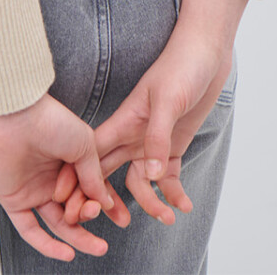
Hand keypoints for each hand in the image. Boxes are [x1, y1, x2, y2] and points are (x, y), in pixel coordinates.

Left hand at [0, 91, 116, 260]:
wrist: (16, 115)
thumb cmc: (50, 120)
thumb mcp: (85, 145)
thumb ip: (94, 176)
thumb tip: (105, 202)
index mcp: (68, 160)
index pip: (90, 189)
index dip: (107, 204)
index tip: (123, 218)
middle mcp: (51, 176)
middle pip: (74, 208)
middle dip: (91, 219)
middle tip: (101, 218)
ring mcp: (33, 189)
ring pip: (57, 222)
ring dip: (77, 238)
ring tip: (98, 247)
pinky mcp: (14, 200)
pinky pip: (30, 229)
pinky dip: (47, 244)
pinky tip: (67, 252)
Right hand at [51, 0, 246, 229]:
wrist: (206, 51)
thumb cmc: (182, 66)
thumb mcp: (168, 100)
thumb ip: (158, 137)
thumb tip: (149, 174)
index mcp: (124, 120)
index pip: (93, 154)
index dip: (78, 178)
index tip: (70, 204)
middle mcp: (133, 134)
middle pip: (109, 172)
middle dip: (105, 200)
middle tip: (110, 224)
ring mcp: (153, 141)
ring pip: (139, 181)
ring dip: (149, 202)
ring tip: (167, 217)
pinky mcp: (174, 145)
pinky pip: (167, 177)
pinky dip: (173, 193)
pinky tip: (183, 205)